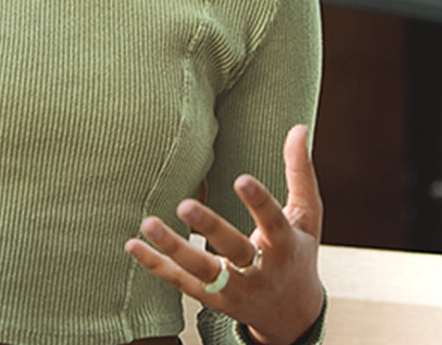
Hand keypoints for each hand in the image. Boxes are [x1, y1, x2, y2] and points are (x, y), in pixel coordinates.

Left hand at [125, 125, 323, 344]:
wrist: (292, 314)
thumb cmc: (299, 252)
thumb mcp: (307, 215)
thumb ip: (300, 172)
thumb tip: (298, 127)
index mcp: (285, 246)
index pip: (273, 222)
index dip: (258, 202)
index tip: (240, 179)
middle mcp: (260, 271)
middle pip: (233, 249)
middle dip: (210, 228)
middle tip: (184, 204)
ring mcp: (235, 288)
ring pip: (202, 271)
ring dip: (173, 249)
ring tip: (148, 223)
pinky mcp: (213, 299)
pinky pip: (181, 283)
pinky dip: (156, 266)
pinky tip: (133, 245)